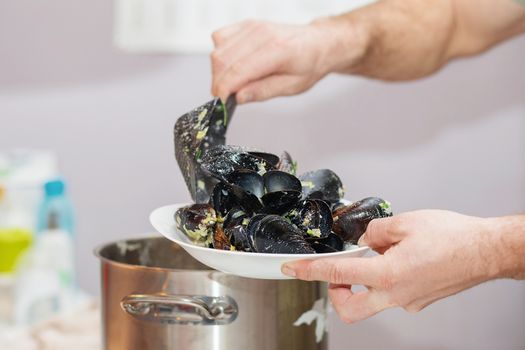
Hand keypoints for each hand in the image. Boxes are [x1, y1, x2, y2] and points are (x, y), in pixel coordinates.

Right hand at [210, 19, 363, 103]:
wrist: (317, 43)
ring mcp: (252, 26)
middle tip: (225, 98)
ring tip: (232, 83)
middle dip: (218, 83)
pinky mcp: (245, 25)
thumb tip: (239, 97)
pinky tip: (233, 65)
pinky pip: (220, 38)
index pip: (238, 70)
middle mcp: (262, 34)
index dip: (223, 90)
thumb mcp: (291, 86)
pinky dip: (220, 55)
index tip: (220, 104)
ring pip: (218, 49)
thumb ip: (263, 91)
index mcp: (277, 49)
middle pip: (222, 59)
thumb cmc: (308, 64)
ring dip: (218, 71)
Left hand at [281, 210, 503, 322]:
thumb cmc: (453, 237)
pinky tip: (401, 258)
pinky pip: (395, 293)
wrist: (487, 251)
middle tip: (340, 273)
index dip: (309, 271)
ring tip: (381, 254)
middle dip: (337, 293)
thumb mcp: (405, 222)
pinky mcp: (420, 301)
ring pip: (374, 300)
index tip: (291, 269)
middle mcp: (396, 295)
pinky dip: (388, 277)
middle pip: (351, 309)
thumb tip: (364, 240)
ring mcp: (409, 302)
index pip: (337, 274)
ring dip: (366, 281)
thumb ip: (375, 232)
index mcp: (388, 274)